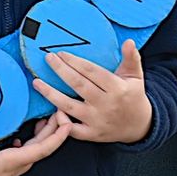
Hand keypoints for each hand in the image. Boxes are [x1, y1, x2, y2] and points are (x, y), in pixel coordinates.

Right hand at [0, 97, 70, 175]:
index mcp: (10, 162)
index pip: (43, 149)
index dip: (58, 135)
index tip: (67, 121)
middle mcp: (14, 170)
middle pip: (40, 150)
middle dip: (52, 131)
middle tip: (55, 113)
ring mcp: (8, 174)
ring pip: (32, 155)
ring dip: (39, 139)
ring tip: (40, 123)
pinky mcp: (0, 174)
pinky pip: (20, 160)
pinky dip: (25, 147)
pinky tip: (17, 140)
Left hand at [33, 40, 152, 143]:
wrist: (140, 127)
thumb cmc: (133, 97)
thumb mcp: (135, 77)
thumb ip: (131, 58)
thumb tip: (128, 41)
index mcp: (117, 88)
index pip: (92, 72)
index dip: (75, 62)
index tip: (60, 53)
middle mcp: (106, 104)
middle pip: (78, 85)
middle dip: (61, 70)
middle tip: (48, 58)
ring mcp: (98, 120)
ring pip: (69, 106)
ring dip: (50, 94)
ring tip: (36, 82)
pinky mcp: (92, 134)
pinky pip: (73, 129)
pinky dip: (61, 121)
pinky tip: (50, 110)